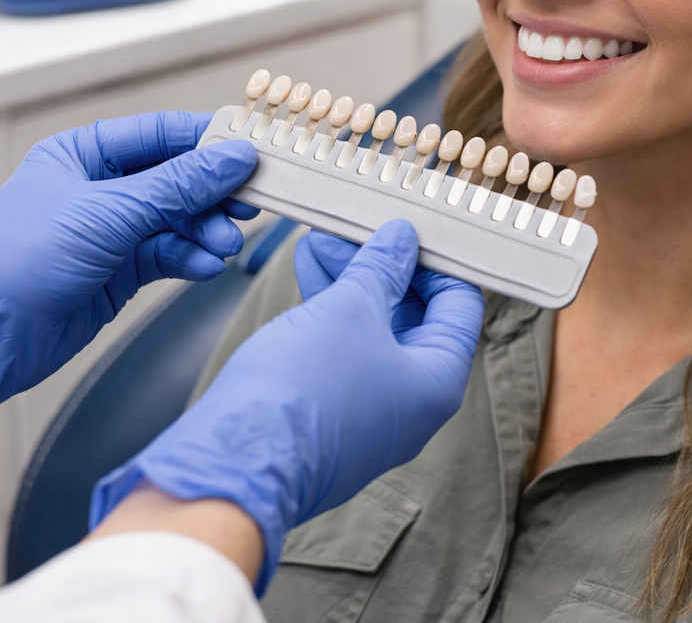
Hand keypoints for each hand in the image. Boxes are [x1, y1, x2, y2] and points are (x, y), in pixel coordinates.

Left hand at [0, 112, 257, 473]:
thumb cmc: (20, 258)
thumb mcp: (108, 211)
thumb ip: (178, 185)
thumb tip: (234, 157)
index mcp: (85, 153)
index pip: (162, 134)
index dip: (209, 140)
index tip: (253, 149)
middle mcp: (101, 187)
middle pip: (177, 178)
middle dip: (213, 194)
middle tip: (249, 205)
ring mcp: (111, 230)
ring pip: (178, 219)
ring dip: (205, 231)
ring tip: (224, 245)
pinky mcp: (119, 270)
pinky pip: (169, 254)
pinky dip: (190, 259)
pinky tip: (204, 267)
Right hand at [89, 219, 483, 592]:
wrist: (233, 463)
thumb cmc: (303, 387)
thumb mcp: (350, 307)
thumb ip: (381, 267)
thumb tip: (402, 239)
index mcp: (437, 382)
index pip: (458, 305)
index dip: (435, 260)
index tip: (409, 228)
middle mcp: (412, 404)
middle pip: (412, 315)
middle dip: (380, 265)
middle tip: (354, 228)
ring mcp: (370, 414)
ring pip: (371, 330)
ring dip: (348, 282)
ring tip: (318, 241)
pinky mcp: (331, 416)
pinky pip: (344, 352)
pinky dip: (330, 311)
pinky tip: (306, 273)